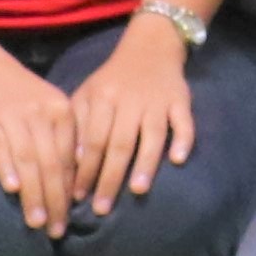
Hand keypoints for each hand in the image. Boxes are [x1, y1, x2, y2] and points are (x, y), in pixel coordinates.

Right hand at [0, 54, 87, 232]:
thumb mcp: (51, 112)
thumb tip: (76, 184)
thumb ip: (63, 142)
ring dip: (33, 193)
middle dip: (56, 200)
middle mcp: (43, 113)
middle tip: (56, 230)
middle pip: (53, 163)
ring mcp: (14, 115)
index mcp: (64, 113)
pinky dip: (5, 166)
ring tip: (36, 221)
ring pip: (28, 159)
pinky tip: (10, 189)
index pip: (70, 159)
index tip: (70, 219)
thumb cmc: (24, 98)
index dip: (70, 191)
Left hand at [66, 25, 200, 212]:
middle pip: (119, 144)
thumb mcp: (88, 94)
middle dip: (110, 178)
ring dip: (145, 164)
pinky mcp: (181, 100)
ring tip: (138, 191)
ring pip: (151, 136)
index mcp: (103, 98)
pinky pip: (184, 121)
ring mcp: (157, 101)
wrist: (150, 47)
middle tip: (102, 208)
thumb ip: (78, 124)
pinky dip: (182, 139)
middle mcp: (130, 100)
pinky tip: (177, 159)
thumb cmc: (113, 79)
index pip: (92, 140)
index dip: (84, 170)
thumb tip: (72, 162)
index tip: (77, 198)